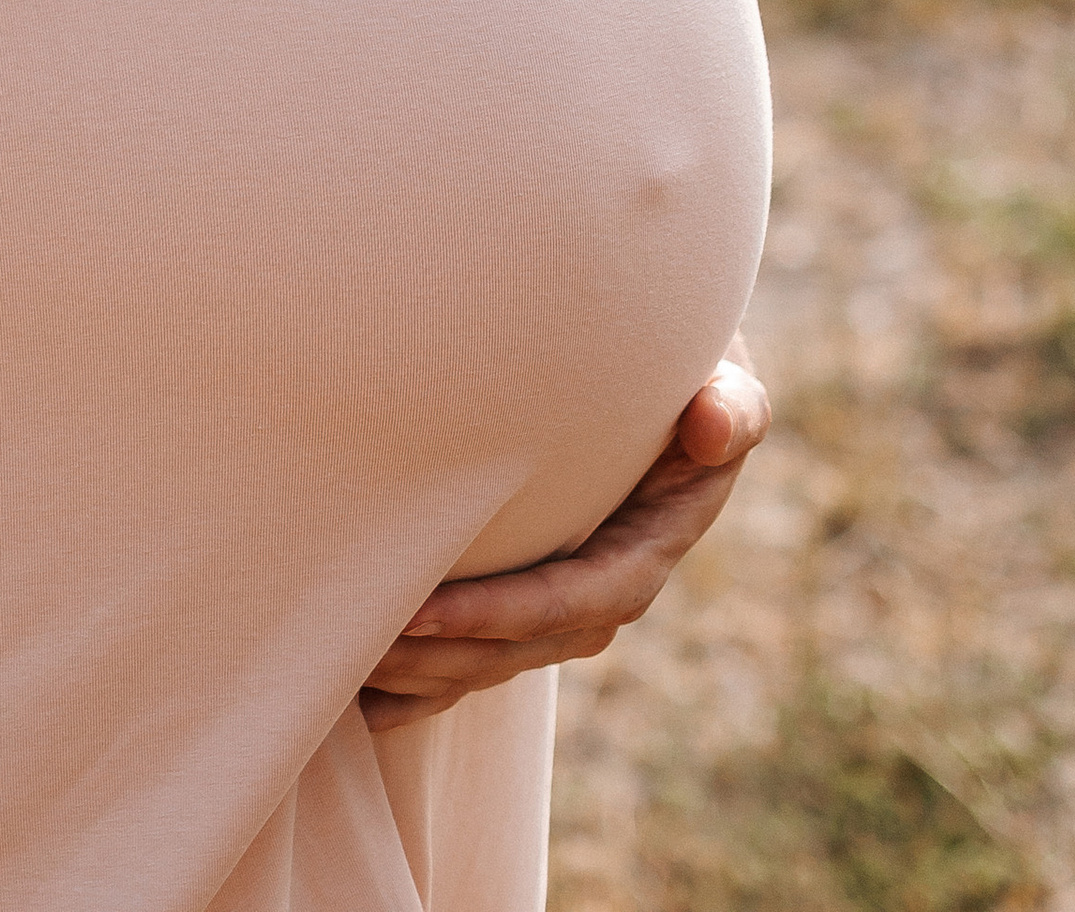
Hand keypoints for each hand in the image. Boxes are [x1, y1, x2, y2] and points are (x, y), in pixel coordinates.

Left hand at [361, 347, 771, 727]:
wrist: (673, 388)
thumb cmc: (690, 374)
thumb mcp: (723, 383)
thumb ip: (730, 406)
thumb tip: (712, 425)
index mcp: (647, 550)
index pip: (575, 600)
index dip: (504, 614)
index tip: (426, 613)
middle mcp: (603, 590)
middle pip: (520, 646)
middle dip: (444, 654)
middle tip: (362, 642)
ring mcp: (563, 600)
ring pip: (492, 660)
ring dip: (423, 674)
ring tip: (345, 668)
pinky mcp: (529, 598)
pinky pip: (476, 655)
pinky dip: (421, 684)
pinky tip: (358, 700)